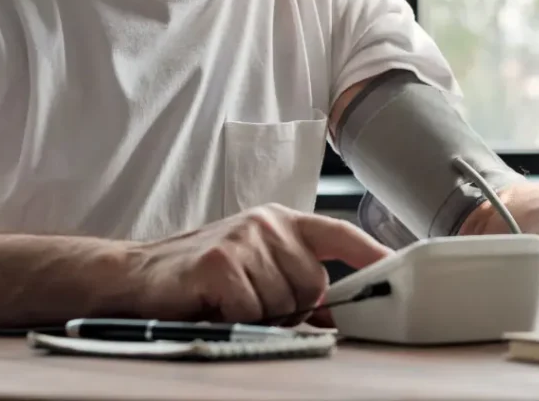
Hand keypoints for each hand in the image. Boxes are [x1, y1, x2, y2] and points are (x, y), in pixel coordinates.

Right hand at [129, 204, 389, 324]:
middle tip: (252, 300)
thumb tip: (341, 310)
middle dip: (291, 306)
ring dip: (259, 314)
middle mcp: (267, 222)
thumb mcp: (256, 264)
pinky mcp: (220, 262)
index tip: (399, 270)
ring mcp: (243, 238)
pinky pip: (252, 310)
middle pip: (314, 284)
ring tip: (230, 300)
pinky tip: (215, 304)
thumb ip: (296, 275)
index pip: (339, 234)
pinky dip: (235, 318)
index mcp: (281, 220)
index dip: (372, 254)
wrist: (139, 274)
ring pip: (284, 302)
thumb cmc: (204, 275)